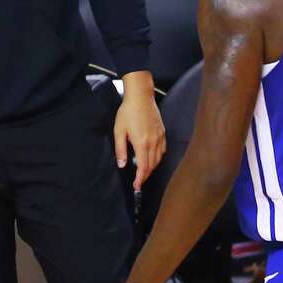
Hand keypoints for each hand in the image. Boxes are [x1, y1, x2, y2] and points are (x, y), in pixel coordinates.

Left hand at [114, 73, 165, 190]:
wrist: (141, 97)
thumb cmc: (128, 111)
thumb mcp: (119, 130)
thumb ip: (120, 149)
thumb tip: (122, 165)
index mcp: (142, 143)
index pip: (143, 167)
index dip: (140, 179)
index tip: (136, 186)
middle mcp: (153, 142)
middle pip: (152, 166)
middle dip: (145, 176)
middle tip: (138, 182)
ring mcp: (160, 138)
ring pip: (158, 159)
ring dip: (152, 168)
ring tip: (144, 172)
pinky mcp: (163, 133)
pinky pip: (162, 151)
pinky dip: (158, 158)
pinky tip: (152, 159)